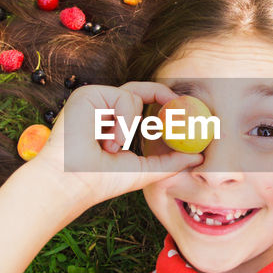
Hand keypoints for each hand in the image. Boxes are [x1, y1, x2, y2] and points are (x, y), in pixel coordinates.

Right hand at [31, 82, 202, 209]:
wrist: (74, 183)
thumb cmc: (101, 181)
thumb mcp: (143, 170)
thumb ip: (169, 161)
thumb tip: (198, 156)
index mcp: (112, 122)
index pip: (141, 101)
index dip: (163, 101)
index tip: (183, 110)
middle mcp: (102, 108)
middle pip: (140, 90)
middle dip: (164, 97)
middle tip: (182, 109)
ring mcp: (94, 100)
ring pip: (133, 96)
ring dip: (130, 126)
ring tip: (112, 148)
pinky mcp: (87, 94)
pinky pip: (123, 97)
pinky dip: (123, 121)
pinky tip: (107, 140)